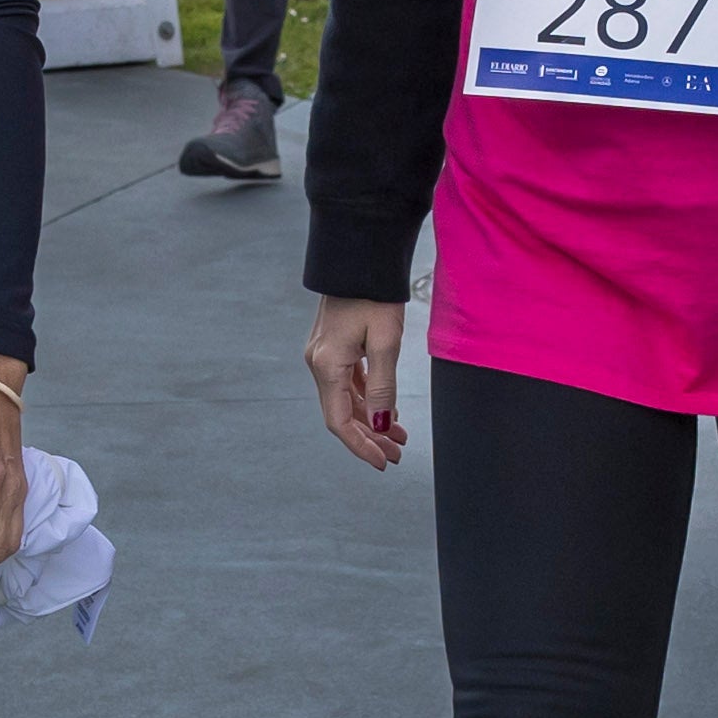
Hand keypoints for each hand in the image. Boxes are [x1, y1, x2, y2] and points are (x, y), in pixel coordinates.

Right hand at [309, 297, 407, 468]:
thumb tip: (381, 425)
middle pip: (342, 413)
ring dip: (370, 419)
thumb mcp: (386, 342)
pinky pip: (348, 381)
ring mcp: (323, 353)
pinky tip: (386, 407)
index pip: (339, 421)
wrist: (360, 255)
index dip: (361, 446)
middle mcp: (318, 363)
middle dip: (370, 437)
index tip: (384, 463)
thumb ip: (383, 387)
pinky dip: (367, 398)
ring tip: (398, 436)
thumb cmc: (375, 294)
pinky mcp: (333, 344)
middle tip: (397, 454)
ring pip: (346, 398)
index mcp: (327, 366)